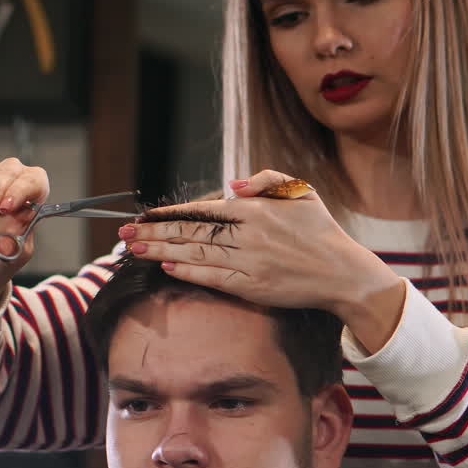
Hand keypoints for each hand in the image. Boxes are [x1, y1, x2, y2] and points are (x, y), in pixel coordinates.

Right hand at [0, 158, 48, 325]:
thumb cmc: (1, 259)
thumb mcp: (12, 258)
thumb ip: (13, 244)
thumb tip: (9, 233)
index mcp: (29, 199)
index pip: (34, 181)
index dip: (24, 188)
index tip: (11, 205)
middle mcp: (8, 186)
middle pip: (10, 170)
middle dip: (0, 187)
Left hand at [117, 170, 406, 351]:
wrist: (342, 273)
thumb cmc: (320, 231)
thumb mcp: (301, 192)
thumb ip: (266, 180)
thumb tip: (231, 186)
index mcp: (257, 210)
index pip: (203, 209)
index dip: (171, 213)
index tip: (146, 215)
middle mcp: (249, 235)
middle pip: (192, 232)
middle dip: (155, 232)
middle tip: (124, 233)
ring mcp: (249, 262)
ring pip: (196, 254)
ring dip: (162, 251)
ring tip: (134, 250)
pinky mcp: (253, 287)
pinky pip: (213, 278)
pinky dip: (188, 271)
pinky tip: (166, 267)